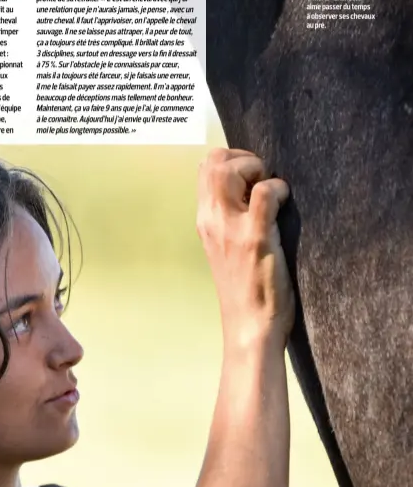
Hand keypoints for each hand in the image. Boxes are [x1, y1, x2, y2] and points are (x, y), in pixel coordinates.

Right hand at [197, 148, 294, 349]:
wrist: (250, 327)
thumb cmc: (245, 291)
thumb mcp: (226, 249)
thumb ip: (229, 221)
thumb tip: (247, 192)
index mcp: (204, 222)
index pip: (204, 168)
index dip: (231, 162)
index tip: (251, 180)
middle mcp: (210, 221)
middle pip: (213, 161)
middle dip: (243, 159)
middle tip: (262, 180)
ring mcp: (230, 229)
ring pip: (228, 170)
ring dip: (255, 169)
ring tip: (271, 191)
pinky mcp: (254, 238)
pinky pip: (264, 192)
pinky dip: (278, 189)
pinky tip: (284, 206)